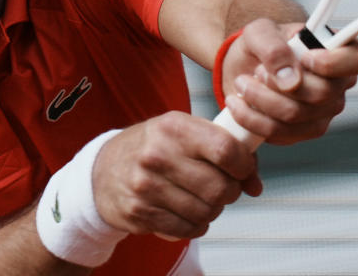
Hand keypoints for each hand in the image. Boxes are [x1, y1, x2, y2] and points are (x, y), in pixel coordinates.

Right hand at [91, 112, 261, 238]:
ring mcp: (147, 186)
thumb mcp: (183, 133)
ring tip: (201, 198)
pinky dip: (196, 225)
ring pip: (207, 212)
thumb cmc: (152, 147)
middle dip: (230, 192)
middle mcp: (158, 155)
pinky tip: (186, 211)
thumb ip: (223, 149)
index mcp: (174, 127)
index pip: (225, 149)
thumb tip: (255, 184)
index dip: (244, 164)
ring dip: (212, 210)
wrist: (102, 170)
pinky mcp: (140, 212)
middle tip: (222, 187)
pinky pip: (188, 230)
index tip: (243, 169)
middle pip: (219, 187)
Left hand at [221, 19, 357, 144]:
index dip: (335, 63)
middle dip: (278, 83)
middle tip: (257, 71)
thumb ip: (274, 47)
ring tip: (242, 83)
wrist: (244, 67)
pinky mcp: (302, 132)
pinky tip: (238, 104)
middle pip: (321, 94)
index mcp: (339, 52)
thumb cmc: (261, 44)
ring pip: (296, 116)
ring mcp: (323, 112)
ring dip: (260, 100)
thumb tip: (290, 80)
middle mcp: (338, 85)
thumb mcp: (260, 32)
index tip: (306, 58)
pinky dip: (252, 119)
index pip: (357, 61)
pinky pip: (280, 133)